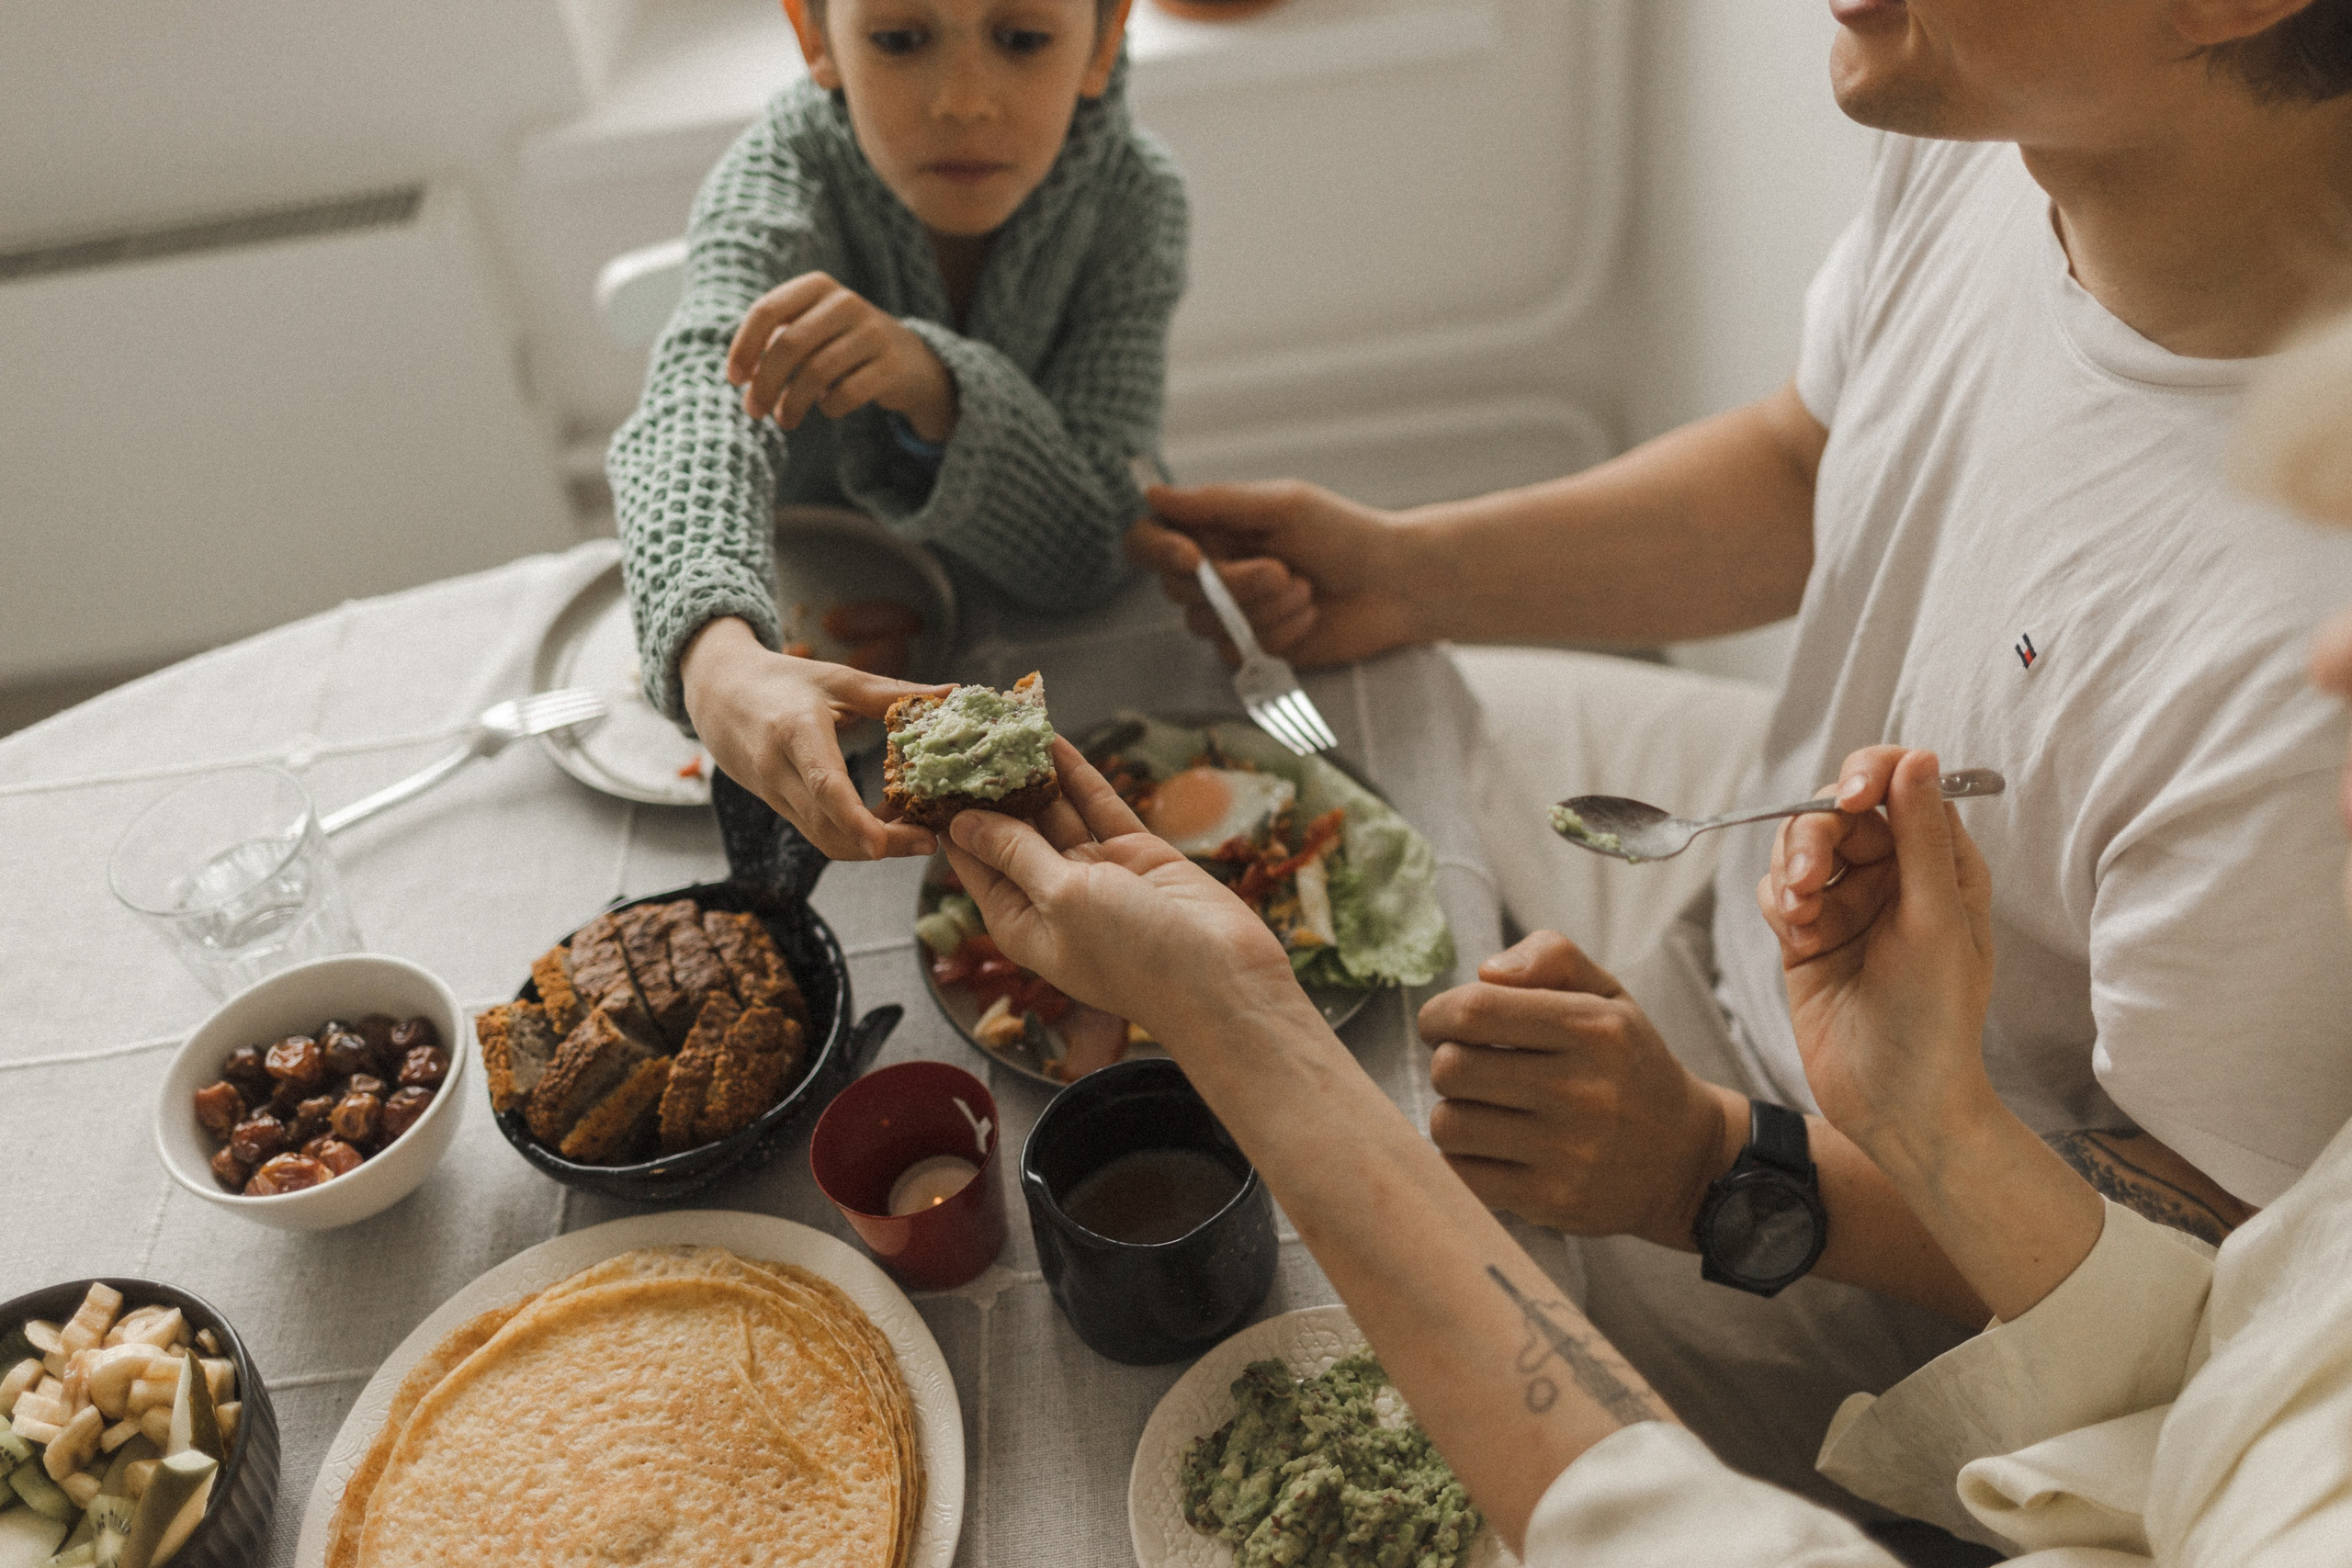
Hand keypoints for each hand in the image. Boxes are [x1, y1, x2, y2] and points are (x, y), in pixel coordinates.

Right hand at [680, 617, 943, 860]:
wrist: (718, 692)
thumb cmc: (782, 680)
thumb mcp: (837, 679)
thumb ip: (893, 693)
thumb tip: (951, 694)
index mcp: (795, 731)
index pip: (824, 785)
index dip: (854, 818)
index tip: (882, 844)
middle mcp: (778, 770)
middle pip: (826, 826)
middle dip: (879, 844)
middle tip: (929, 841)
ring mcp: (772, 793)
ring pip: (821, 838)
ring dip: (868, 844)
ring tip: (915, 833)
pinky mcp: (775, 805)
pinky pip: (815, 831)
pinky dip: (850, 836)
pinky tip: (884, 823)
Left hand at [726, 272, 956, 440]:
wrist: (911, 361)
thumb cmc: (844, 348)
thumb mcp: (810, 333)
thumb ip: (774, 347)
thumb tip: (743, 382)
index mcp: (817, 287)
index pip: (766, 311)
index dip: (744, 347)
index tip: (734, 379)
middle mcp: (846, 302)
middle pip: (788, 345)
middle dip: (764, 383)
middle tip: (754, 410)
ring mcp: (873, 332)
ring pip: (815, 372)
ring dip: (791, 404)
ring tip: (784, 420)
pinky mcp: (891, 366)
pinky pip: (846, 393)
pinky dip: (829, 407)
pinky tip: (827, 408)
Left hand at [941, 741, 1306, 1040]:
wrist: (1222, 978)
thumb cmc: (1134, 955)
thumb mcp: (1060, 899)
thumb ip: (1016, 853)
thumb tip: (963, 821)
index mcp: (1020, 921)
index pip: (973, 860)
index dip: (952, 817)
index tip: (929, 772)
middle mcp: (1053, 896)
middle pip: (1011, 831)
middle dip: (991, 787)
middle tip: (967, 733)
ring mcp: (1097, 873)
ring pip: (1056, 812)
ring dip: (1033, 772)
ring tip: (1004, 725)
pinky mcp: (1136, 854)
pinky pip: (1098, 806)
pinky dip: (1077, 775)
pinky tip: (1053, 740)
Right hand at [1123, 480, 1424, 668]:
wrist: (1397, 586)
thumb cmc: (1347, 534)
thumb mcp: (1283, 505)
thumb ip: (1215, 502)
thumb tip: (1151, 493)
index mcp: (1215, 527)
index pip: (1149, 539)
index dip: (1158, 551)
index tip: (1192, 558)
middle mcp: (1216, 569)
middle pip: (1179, 588)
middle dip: (1235, 584)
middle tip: (1285, 571)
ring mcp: (1233, 612)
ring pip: (1207, 624)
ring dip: (1262, 610)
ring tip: (1307, 591)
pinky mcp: (1254, 648)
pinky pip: (1235, 653)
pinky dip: (1277, 636)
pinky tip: (1309, 618)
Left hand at [1419, 933, 1742, 1243]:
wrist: (1685, 1160)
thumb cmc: (1629, 1065)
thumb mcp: (1608, 996)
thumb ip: (1551, 958)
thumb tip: (1485, 972)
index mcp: (1592, 1029)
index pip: (1475, 1010)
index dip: (1438, 1015)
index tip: (1441, 1024)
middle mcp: (1582, 1090)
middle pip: (1451, 1068)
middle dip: (1445, 1063)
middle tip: (1467, 1069)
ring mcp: (1568, 1152)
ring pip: (1449, 1125)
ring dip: (1451, 1114)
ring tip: (1480, 1109)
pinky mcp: (1552, 1200)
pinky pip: (1464, 1176)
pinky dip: (1462, 1160)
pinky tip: (1488, 1148)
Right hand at [1755, 747, 1997, 1164]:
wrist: (1897, 1104)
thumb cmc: (1937, 1020)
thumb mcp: (1935, 920)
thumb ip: (1921, 836)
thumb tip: (1919, 756)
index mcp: (1940, 863)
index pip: (1900, 785)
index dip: (1869, 777)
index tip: (1850, 799)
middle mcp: (1893, 876)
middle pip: (1836, 811)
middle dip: (1814, 835)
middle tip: (1810, 879)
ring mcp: (1847, 905)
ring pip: (1798, 844)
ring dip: (1791, 869)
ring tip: (1802, 915)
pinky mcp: (1807, 935)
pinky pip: (1776, 889)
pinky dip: (1778, 902)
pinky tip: (1797, 935)